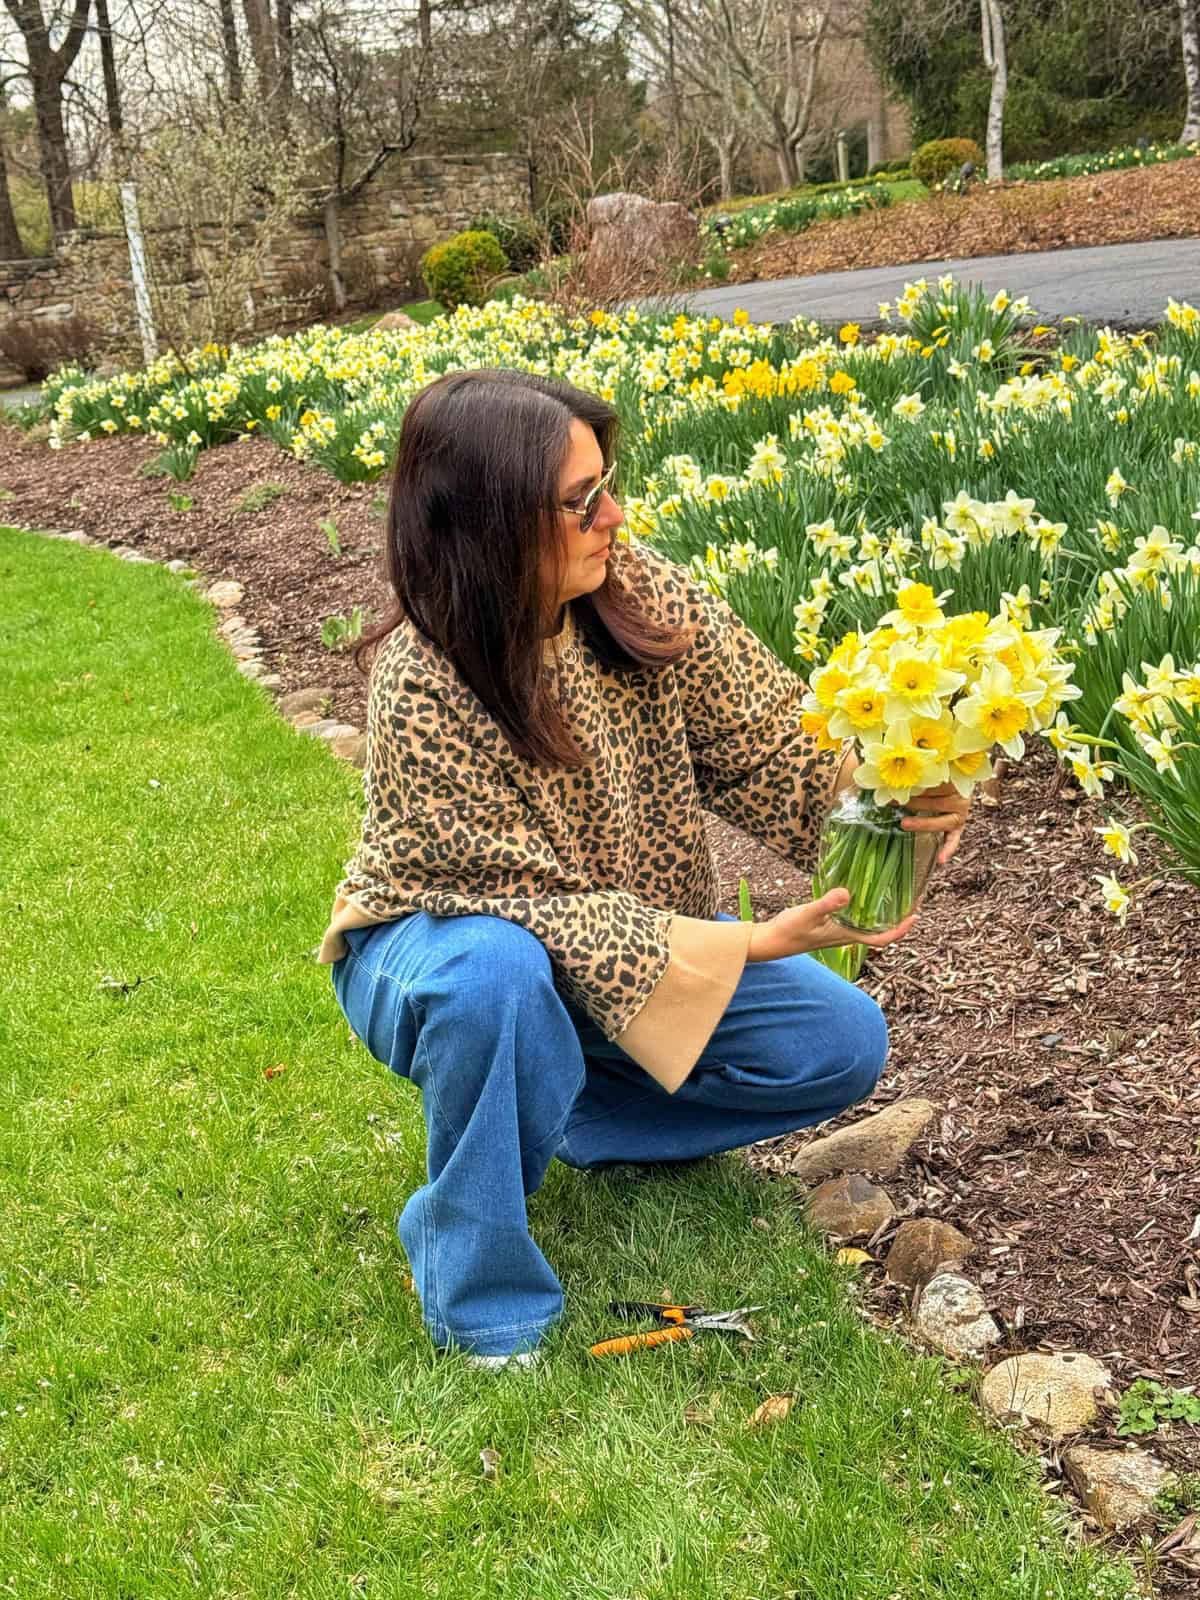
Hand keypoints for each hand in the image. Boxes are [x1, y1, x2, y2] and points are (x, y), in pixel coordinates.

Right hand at [746, 887, 915, 962]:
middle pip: (880, 932)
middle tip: (913, 900)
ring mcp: (838, 932)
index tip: (915, 915)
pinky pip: (855, 920)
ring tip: (895, 896)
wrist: (771, 941)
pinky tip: (863, 895)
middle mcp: (846, 936)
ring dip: (884, 915)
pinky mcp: (830, 926)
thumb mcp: (808, 913)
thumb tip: (847, 893)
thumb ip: (827, 904)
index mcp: (846, 935)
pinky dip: (865, 910)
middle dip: (898, 920)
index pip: (881, 939)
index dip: (900, 930)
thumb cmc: (788, 930)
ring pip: (868, 926)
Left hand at [901, 782, 970, 863]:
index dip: (914, 786)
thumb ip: (918, 779)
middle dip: (913, 803)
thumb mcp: (932, 775)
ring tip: (904, 824)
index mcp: (954, 783)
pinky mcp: (959, 827)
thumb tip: (892, 783)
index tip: (897, 787)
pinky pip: (954, 839)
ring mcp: (961, 814)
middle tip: (893, 803)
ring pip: (943, 821)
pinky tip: (941, 859)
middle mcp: (960, 799)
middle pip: (937, 803)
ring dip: (922, 823)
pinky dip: (948, 849)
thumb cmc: (940, 778)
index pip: (934, 785)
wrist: (959, 783)